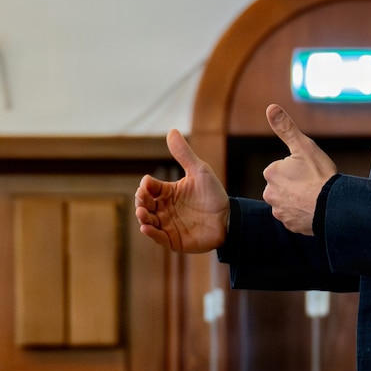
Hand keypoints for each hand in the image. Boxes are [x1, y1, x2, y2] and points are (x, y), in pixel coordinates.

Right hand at [135, 130, 229, 253]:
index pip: (149, 187)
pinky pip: (157, 237)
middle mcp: (165, 208)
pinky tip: (145, 227)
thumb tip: (171, 130)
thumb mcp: (199, 170)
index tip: (147, 184)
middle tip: (143, 198)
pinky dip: (150, 232)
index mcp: (168, 192)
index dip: (146, 186)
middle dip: (141, 201)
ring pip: (148, 220)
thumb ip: (184, 154)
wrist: (230, 219)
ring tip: (142, 213)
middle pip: (145, 203)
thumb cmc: (214, 195)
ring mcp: (167, 224)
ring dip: (142, 216)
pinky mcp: (173, 239)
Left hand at [260, 105, 335, 235]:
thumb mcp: (304, 146)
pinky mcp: (289, 225)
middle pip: (284, 184)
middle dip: (297, 184)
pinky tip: (314, 208)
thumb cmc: (320, 175)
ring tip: (315, 197)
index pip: (283, 167)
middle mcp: (269, 194)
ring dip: (299, 199)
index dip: (299, 168)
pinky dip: (303, 212)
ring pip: (289, 200)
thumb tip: (270, 107)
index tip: (310, 171)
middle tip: (313, 184)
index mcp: (271, 173)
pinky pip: (295, 215)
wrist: (333, 206)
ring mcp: (279, 211)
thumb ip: (285, 128)